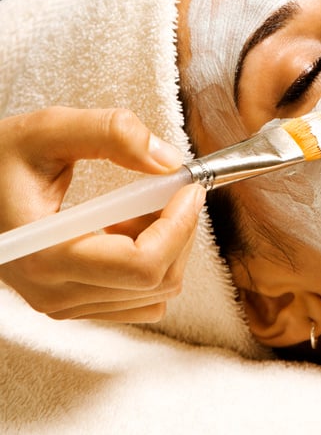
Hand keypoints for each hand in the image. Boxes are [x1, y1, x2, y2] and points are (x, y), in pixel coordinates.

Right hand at [0, 107, 204, 322]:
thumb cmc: (0, 161)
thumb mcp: (48, 129)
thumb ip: (110, 132)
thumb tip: (168, 159)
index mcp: (46, 256)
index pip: (141, 265)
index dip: (179, 226)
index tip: (188, 187)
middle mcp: (55, 293)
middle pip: (156, 282)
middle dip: (180, 230)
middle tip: (173, 187)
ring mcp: (65, 305)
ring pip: (154, 294)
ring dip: (167, 245)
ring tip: (142, 204)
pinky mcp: (75, 303)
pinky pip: (139, 299)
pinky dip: (153, 262)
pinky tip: (130, 225)